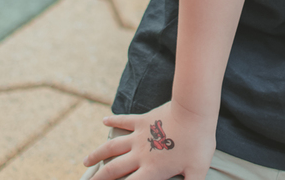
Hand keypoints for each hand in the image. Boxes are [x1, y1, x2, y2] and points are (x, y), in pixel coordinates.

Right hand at [83, 101, 214, 179]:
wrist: (193, 111)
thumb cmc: (198, 143)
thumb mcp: (197, 172)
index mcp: (152, 171)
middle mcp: (140, 155)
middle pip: (113, 170)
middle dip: (99, 178)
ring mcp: (139, 136)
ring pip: (112, 147)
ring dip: (97, 154)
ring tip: (85, 161)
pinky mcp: (142, 120)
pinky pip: (124, 121)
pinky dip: (113, 121)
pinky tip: (104, 121)